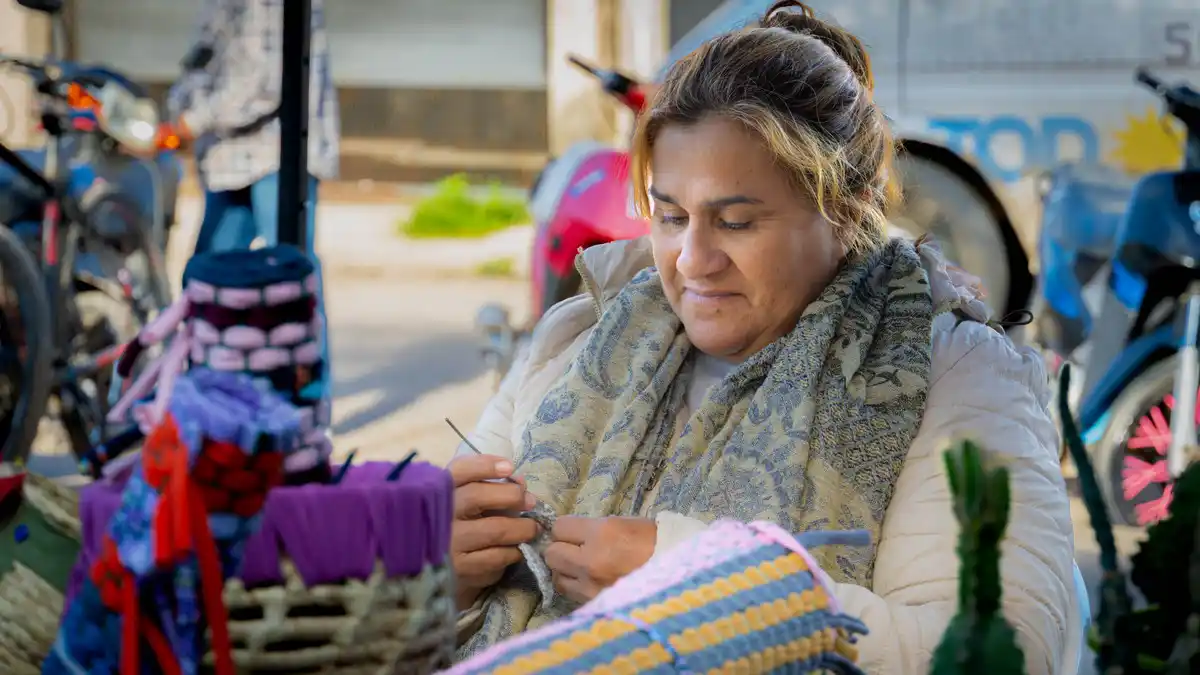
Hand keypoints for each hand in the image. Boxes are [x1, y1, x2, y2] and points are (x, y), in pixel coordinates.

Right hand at [448, 453, 539, 609]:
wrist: (432, 573)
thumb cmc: (455, 529)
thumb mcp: (463, 503)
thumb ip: (488, 487)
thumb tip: (520, 482)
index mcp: (437, 493)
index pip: (459, 470)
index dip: (485, 465)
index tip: (509, 467)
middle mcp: (439, 516)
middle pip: (476, 496)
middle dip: (511, 495)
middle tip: (530, 502)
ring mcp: (447, 544)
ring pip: (495, 529)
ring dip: (521, 528)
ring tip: (533, 529)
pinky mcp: (459, 570)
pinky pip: (496, 558)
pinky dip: (513, 552)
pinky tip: (516, 550)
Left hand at [545, 515, 655, 603]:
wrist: (677, 571)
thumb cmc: (653, 542)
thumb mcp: (623, 523)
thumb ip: (593, 528)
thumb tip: (571, 534)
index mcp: (602, 533)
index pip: (559, 527)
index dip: (565, 529)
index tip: (574, 533)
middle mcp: (592, 560)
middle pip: (552, 553)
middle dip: (561, 549)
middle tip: (575, 550)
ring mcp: (592, 585)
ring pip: (557, 577)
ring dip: (565, 571)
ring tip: (582, 568)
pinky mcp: (595, 604)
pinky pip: (570, 594)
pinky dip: (575, 587)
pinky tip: (589, 582)